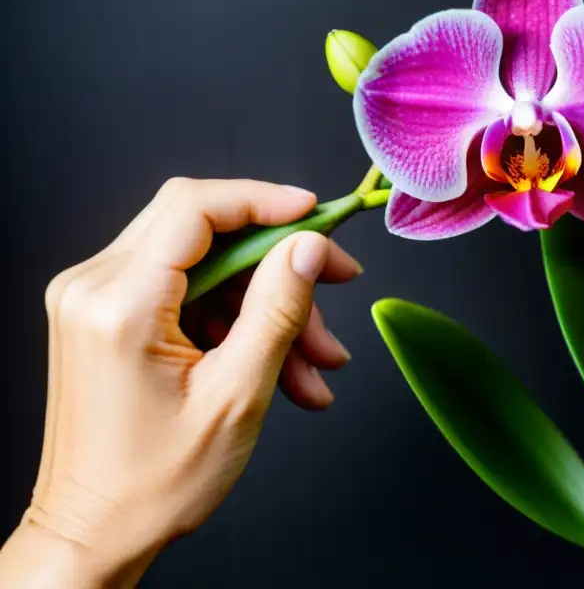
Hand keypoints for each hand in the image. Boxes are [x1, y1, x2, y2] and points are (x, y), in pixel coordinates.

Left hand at [0, 178, 360, 587]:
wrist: (94, 534)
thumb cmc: (154, 484)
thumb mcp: (237, 395)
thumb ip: (277, 309)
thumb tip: (309, 247)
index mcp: (118, 303)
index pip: (195, 209)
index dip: (264, 200)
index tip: (318, 213)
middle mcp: (95, 287)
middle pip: (204, 229)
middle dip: (279, 255)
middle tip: (338, 278)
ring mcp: (97, 301)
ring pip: (207, 267)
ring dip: (268, 303)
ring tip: (319, 361)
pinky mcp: (110, 317)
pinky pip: (189, 295)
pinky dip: (239, 322)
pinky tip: (287, 368)